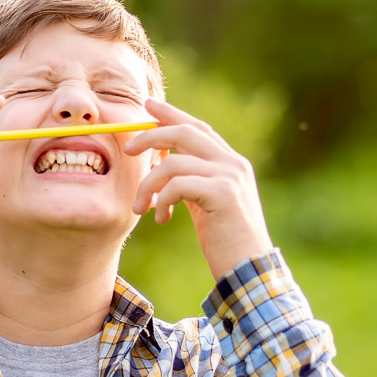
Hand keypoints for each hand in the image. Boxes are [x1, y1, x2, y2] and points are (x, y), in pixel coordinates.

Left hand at [123, 97, 274, 278]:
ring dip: (148, 183)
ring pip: (174, 161)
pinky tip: (162, 219)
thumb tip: (163, 165)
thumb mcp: (207, 205)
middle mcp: (233, 164)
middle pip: (185, 132)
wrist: (249, 270)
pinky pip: (178, 184)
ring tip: (141, 207)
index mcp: (231, 163)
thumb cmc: (226, 243)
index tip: (147, 106)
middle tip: (128, 149)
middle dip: (151, 135)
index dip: (172, 115)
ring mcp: (229, 177)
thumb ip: (192, 182)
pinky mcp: (222, 194)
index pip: (198, 128)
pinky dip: (162, 199)